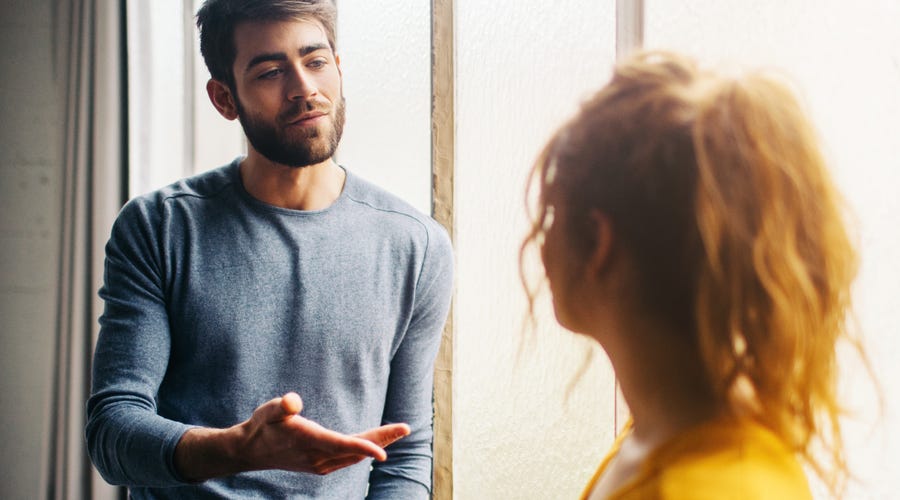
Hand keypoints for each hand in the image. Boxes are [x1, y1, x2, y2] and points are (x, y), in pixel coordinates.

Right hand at [174, 392, 410, 480]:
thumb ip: (281, 406)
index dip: (363, 448)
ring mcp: (319, 464)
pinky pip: (347, 459)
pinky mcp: (319, 466)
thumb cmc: (260, 426)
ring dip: (376, 445)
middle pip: (355, 450)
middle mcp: (317, 457)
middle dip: (382, 440)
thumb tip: (293, 401)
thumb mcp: (267, 411)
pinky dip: (363, 451)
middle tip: (405, 428)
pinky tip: (374, 444)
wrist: (248, 451)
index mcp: (309, 441)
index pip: (341, 445)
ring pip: (354, 456)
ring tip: (397, 433)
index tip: (383, 453)